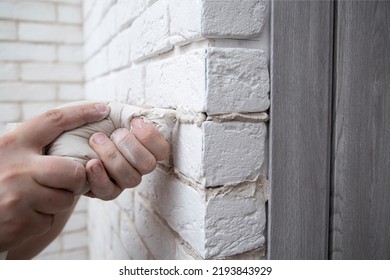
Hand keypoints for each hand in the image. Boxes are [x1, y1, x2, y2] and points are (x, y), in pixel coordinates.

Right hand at [0, 102, 109, 251]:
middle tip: (64, 184)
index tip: (102, 108)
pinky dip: (42, 220)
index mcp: (12, 144)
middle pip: (73, 170)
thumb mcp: (7, 159)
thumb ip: (33, 150)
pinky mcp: (20, 220)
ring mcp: (18, 194)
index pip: (53, 121)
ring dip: (56, 203)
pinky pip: (51, 219)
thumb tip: (74, 140)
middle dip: (76, 180)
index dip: (81, 112)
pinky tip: (22, 217)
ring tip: (32, 201)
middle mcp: (16, 166)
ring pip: (66, 198)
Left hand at [85, 117, 169, 199]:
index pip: (162, 149)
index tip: (135, 122)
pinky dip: (100, 177)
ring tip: (95, 140)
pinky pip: (109, 191)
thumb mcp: (112, 110)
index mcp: (143, 145)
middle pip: (149, 165)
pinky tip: (91, 163)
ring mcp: (121, 179)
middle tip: (114, 133)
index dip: (152, 137)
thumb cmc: (90, 121)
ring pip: (131, 178)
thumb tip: (150, 111)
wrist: (64, 132)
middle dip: (130, 146)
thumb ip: (133, 111)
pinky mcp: (103, 190)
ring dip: (113, 156)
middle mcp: (136, 165)